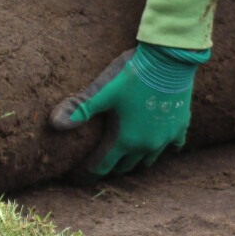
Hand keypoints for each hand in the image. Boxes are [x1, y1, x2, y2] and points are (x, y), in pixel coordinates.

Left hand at [49, 42, 209, 175]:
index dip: (88, 172)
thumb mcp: (103, 91)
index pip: (102, 166)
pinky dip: (162, 146)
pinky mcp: (180, 127)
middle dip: (111, 166)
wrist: (169, 59)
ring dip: (135, 159)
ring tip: (125, 154)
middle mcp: (146, 145)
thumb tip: (54, 123)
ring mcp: (165, 138)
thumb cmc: (133, 74)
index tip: (80, 176)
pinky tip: (157, 141)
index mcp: (124, 140)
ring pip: (147, 160)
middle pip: (124, 166)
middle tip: (101, 162)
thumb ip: (80, 109)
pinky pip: (172, 146)